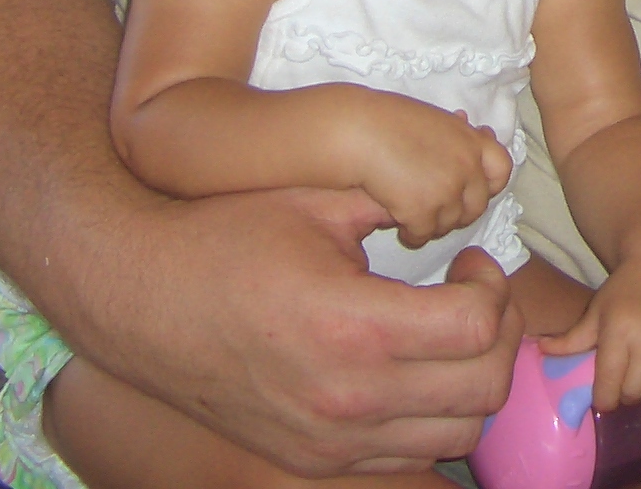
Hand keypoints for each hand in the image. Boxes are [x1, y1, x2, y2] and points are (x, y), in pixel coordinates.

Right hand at [111, 191, 521, 474]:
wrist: (140, 299)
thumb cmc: (224, 238)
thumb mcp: (316, 199)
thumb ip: (395, 195)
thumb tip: (460, 181)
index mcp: (354, 326)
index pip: (478, 328)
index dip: (493, 287)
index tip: (469, 260)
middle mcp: (349, 399)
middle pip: (484, 390)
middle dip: (500, 336)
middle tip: (475, 296)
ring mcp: (330, 441)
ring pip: (458, 436)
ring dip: (472, 384)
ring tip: (447, 335)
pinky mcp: (312, 460)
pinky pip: (408, 458)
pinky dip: (430, 419)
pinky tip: (410, 370)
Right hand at [345, 92, 514, 247]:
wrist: (357, 131)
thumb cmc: (388, 120)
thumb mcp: (435, 120)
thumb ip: (460, 135)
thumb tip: (483, 135)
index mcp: (470, 140)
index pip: (502, 169)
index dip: (488, 184)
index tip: (469, 188)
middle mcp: (466, 166)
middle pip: (476, 206)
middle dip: (456, 212)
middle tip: (433, 209)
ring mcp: (447, 190)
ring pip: (448, 224)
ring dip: (431, 224)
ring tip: (411, 214)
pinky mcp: (423, 210)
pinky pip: (424, 234)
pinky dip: (412, 234)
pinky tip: (398, 224)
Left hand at [539, 261, 640, 409]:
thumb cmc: (624, 291)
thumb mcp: (595, 312)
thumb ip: (570, 338)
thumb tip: (538, 350)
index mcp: (620, 331)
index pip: (609, 388)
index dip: (604, 398)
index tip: (604, 395)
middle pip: (635, 393)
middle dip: (626, 392)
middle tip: (626, 379)